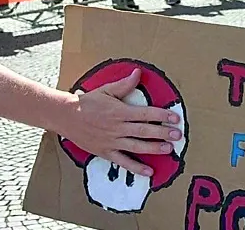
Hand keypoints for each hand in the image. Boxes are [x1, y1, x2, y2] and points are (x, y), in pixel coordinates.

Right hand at [58, 69, 182, 175]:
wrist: (66, 116)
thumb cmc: (87, 103)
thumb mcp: (105, 90)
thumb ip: (124, 84)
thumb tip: (138, 73)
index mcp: (119, 111)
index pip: (145, 113)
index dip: (161, 115)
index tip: (174, 118)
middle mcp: (117, 127)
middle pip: (144, 130)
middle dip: (163, 132)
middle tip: (178, 135)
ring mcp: (112, 141)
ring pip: (137, 146)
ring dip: (154, 148)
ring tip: (169, 148)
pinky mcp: (106, 152)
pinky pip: (123, 162)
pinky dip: (136, 168)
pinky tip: (149, 172)